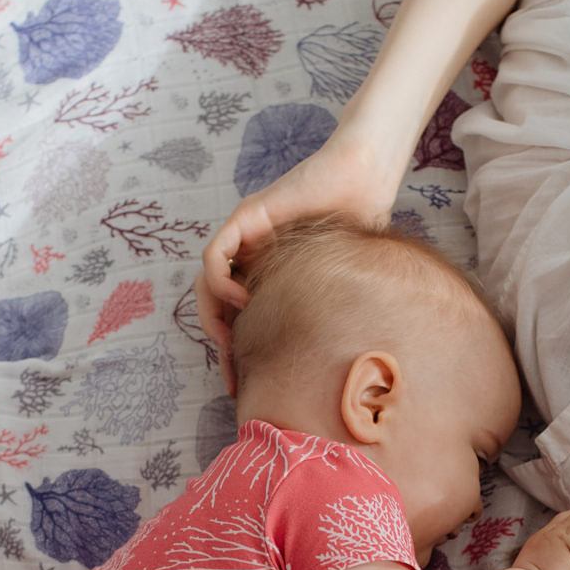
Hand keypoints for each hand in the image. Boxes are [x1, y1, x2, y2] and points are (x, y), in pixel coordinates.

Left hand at [196, 126, 401, 391]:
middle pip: (215, 308)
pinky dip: (218, 282)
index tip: (245, 388)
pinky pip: (214, 257)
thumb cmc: (360, 224)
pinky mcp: (245, 219)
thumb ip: (324, 312)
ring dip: (212, 318)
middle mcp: (251, 259)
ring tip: (229, 340)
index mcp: (271, 276)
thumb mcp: (337, 283)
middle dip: (221, 347)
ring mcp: (245, 240)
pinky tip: (242, 300)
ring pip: (206, 285)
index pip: (239, 319)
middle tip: (233, 379)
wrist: (363, 180)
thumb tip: (333, 365)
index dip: (238, 356)